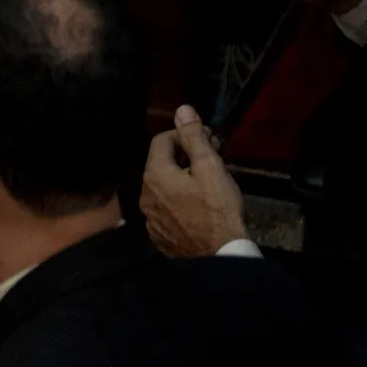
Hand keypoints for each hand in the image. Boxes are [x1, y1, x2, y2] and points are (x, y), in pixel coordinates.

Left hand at [141, 106, 248, 255]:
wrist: (221, 257)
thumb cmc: (218, 209)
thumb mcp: (210, 167)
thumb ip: (193, 137)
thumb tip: (181, 110)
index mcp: (154, 175)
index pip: (161, 141)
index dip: (184, 135)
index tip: (207, 139)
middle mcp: (145, 195)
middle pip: (161, 164)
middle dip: (185, 156)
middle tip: (212, 158)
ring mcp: (150, 218)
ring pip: (163, 188)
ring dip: (181, 179)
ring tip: (207, 182)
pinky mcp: (159, 236)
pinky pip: (166, 209)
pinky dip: (179, 201)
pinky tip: (198, 206)